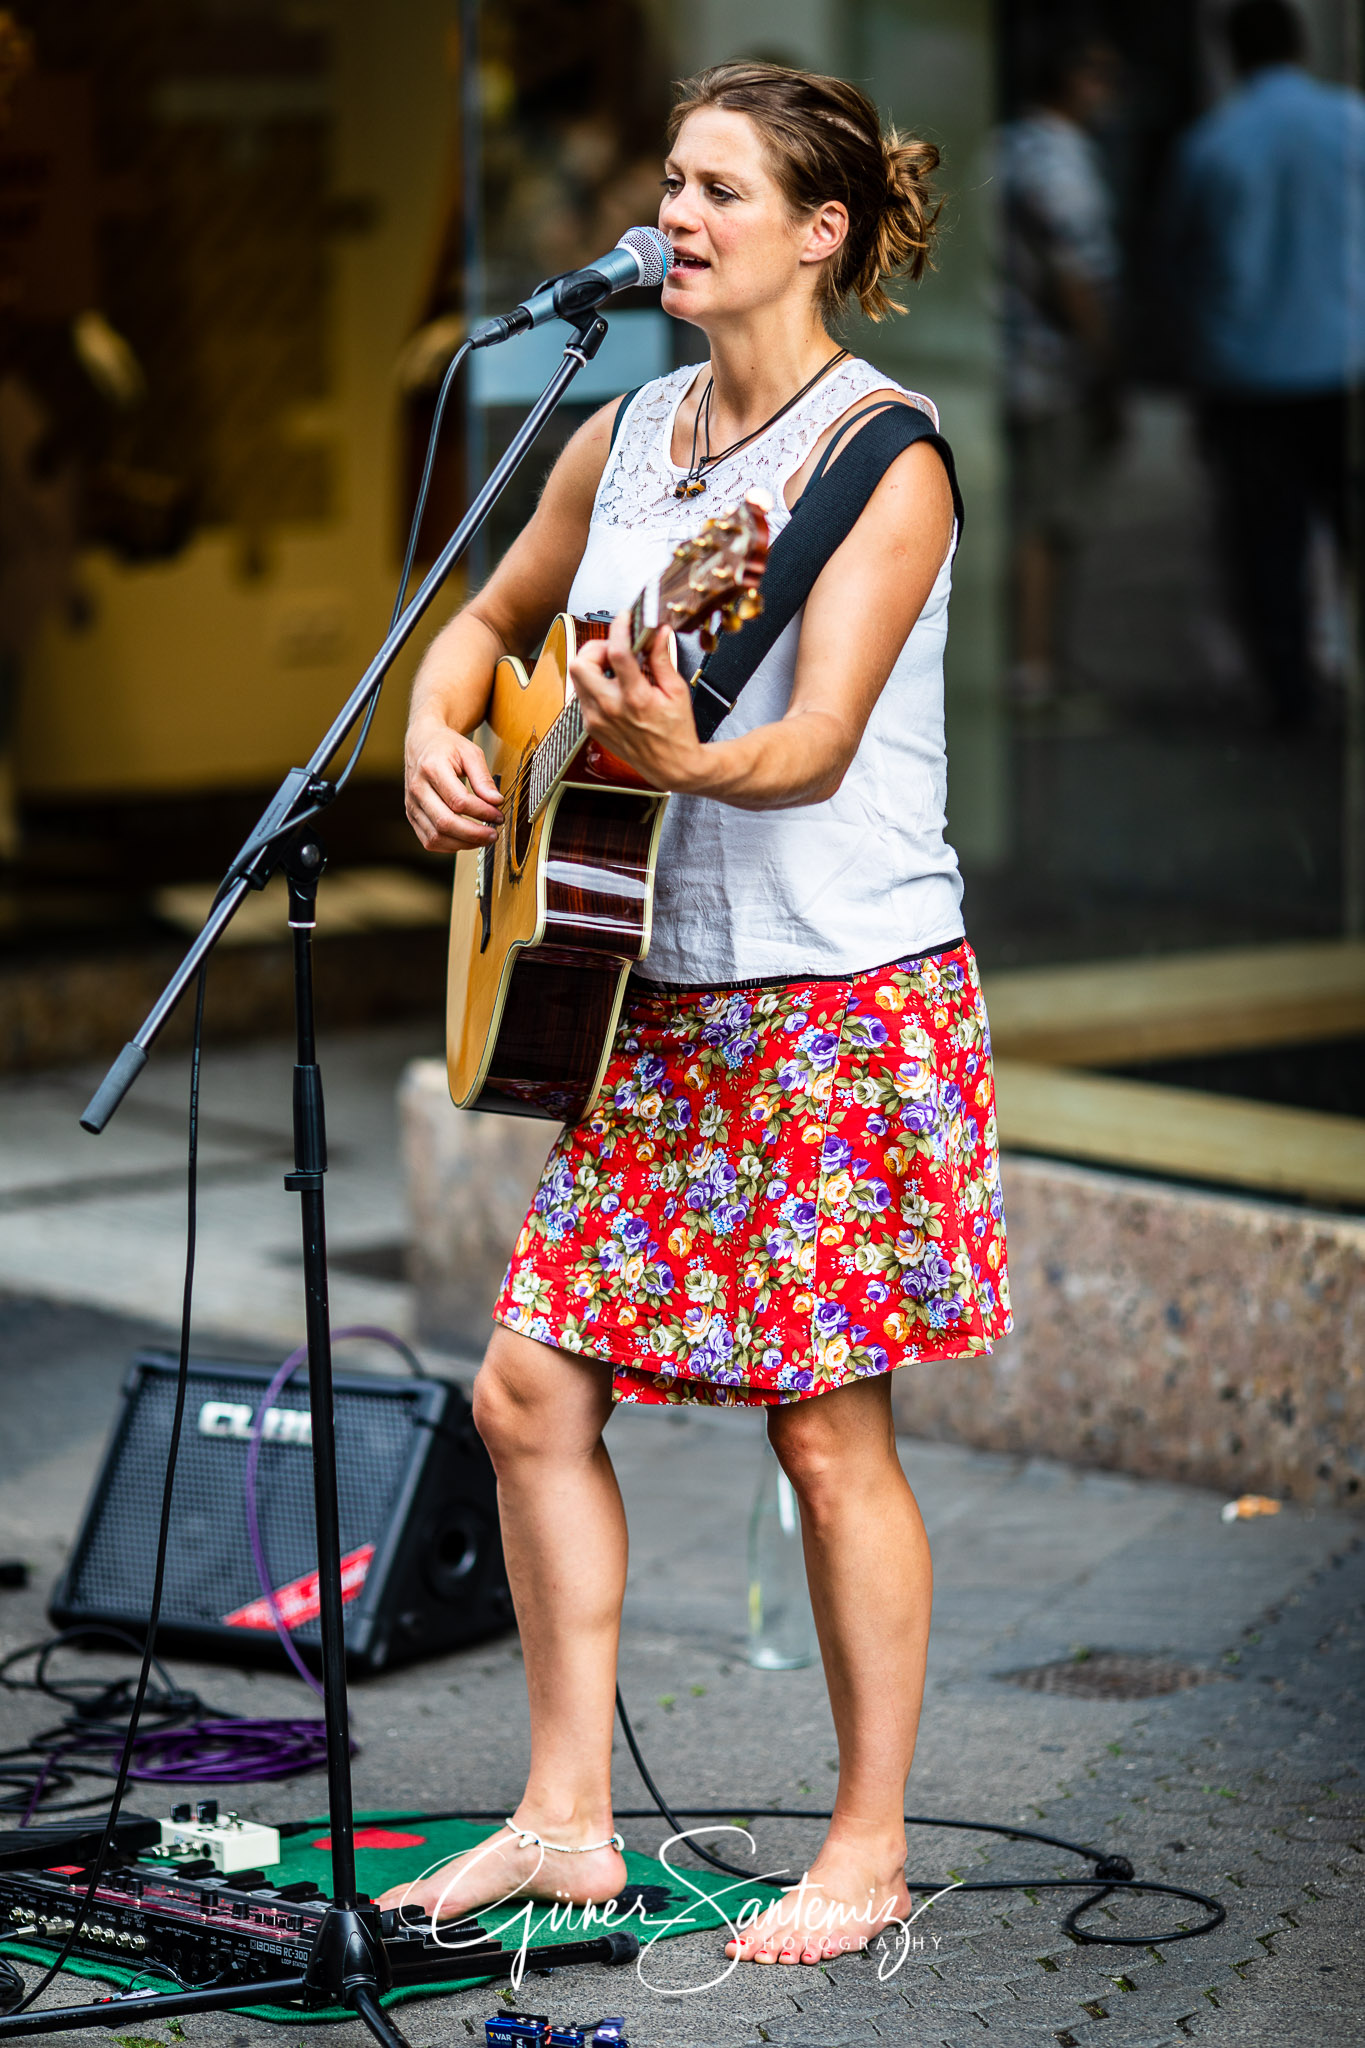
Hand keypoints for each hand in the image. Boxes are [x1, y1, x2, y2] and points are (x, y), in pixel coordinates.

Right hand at [404, 718, 502, 852]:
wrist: (422, 742)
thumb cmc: (446, 746)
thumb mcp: (470, 753)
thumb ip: (483, 778)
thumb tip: (496, 801)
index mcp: (431, 768)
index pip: (458, 801)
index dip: (482, 812)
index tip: (498, 815)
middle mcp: (418, 789)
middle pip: (445, 823)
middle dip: (474, 834)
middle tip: (493, 834)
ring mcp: (412, 804)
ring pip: (436, 837)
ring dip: (463, 843)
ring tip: (483, 838)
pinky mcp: (412, 815)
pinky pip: (429, 840)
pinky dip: (450, 845)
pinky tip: (466, 839)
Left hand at [567, 610, 707, 790]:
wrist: (670, 766)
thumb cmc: (676, 733)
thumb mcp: (676, 691)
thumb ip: (662, 658)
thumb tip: (657, 632)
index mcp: (635, 699)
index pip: (618, 653)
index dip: (620, 628)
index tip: (625, 618)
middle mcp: (610, 709)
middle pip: (581, 663)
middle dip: (597, 647)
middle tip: (615, 649)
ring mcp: (596, 719)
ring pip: (577, 677)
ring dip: (593, 664)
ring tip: (615, 668)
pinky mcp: (591, 726)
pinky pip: (582, 694)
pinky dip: (595, 683)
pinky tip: (614, 686)